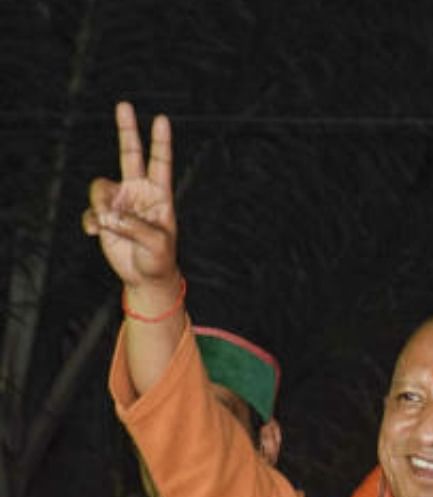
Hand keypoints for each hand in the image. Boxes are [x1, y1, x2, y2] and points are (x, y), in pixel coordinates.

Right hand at [83, 102, 178, 293]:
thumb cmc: (159, 257)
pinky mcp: (103, 216)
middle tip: (124, 104)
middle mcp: (138, 191)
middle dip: (127, 129)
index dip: (160, 141)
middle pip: (130, 154)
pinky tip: (96, 233)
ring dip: (101, 206)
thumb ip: (133, 226)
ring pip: (100, 188)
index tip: (162, 118)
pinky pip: (90, 211)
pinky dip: (91, 222)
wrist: (145, 275)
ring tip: (107, 225)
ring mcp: (119, 202)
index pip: (160, 162)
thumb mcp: (155, 242)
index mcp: (159, 193)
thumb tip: (107, 215)